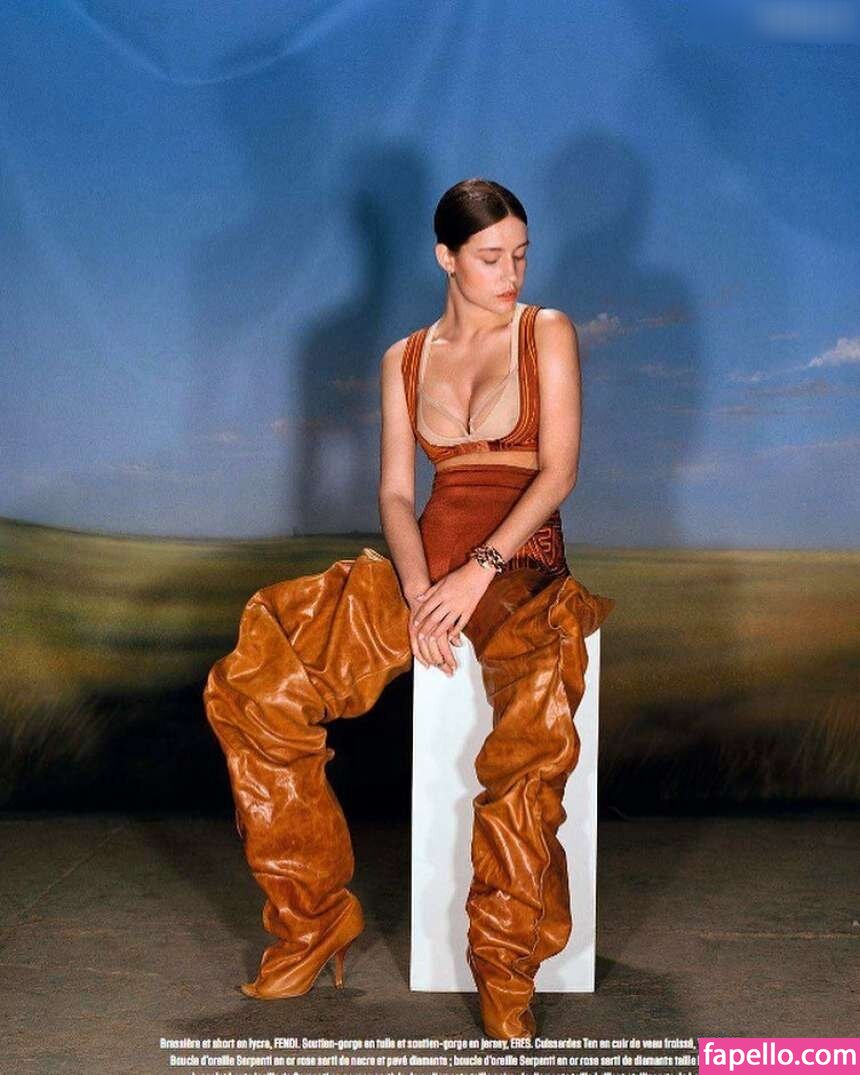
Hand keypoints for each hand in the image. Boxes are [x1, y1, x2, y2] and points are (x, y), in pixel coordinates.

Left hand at [409, 559, 495, 675]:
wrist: (478, 573)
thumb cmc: (460, 575)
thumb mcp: (442, 581)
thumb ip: (430, 591)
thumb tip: (418, 598)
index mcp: (442, 593)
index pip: (427, 608)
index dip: (420, 617)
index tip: (414, 624)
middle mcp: (450, 602)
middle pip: (435, 618)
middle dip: (426, 628)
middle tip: (420, 636)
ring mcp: (460, 607)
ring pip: (446, 623)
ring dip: (437, 633)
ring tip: (431, 640)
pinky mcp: (469, 610)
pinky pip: (461, 624)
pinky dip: (455, 632)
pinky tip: (450, 638)